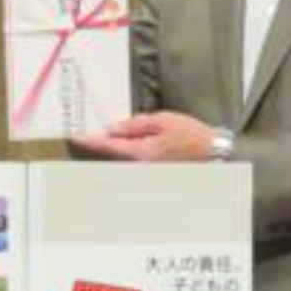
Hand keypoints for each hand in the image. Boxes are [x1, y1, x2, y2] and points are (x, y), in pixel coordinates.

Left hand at [71, 111, 216, 160]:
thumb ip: (136, 125)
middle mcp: (142, 165)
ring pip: (127, 154)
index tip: (77, 137)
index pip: (110, 145)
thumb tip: (115, 128)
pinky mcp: (154, 168)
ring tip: (134, 132)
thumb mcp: (163, 121)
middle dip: (109, 140)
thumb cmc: (192, 136)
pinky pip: (137, 157)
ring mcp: (148, 168)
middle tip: (101, 129)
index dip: (92, 140)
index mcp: (142, 152)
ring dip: (124, 143)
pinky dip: (133, 148)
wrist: (213, 152)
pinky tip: (142, 138)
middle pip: (116, 152)